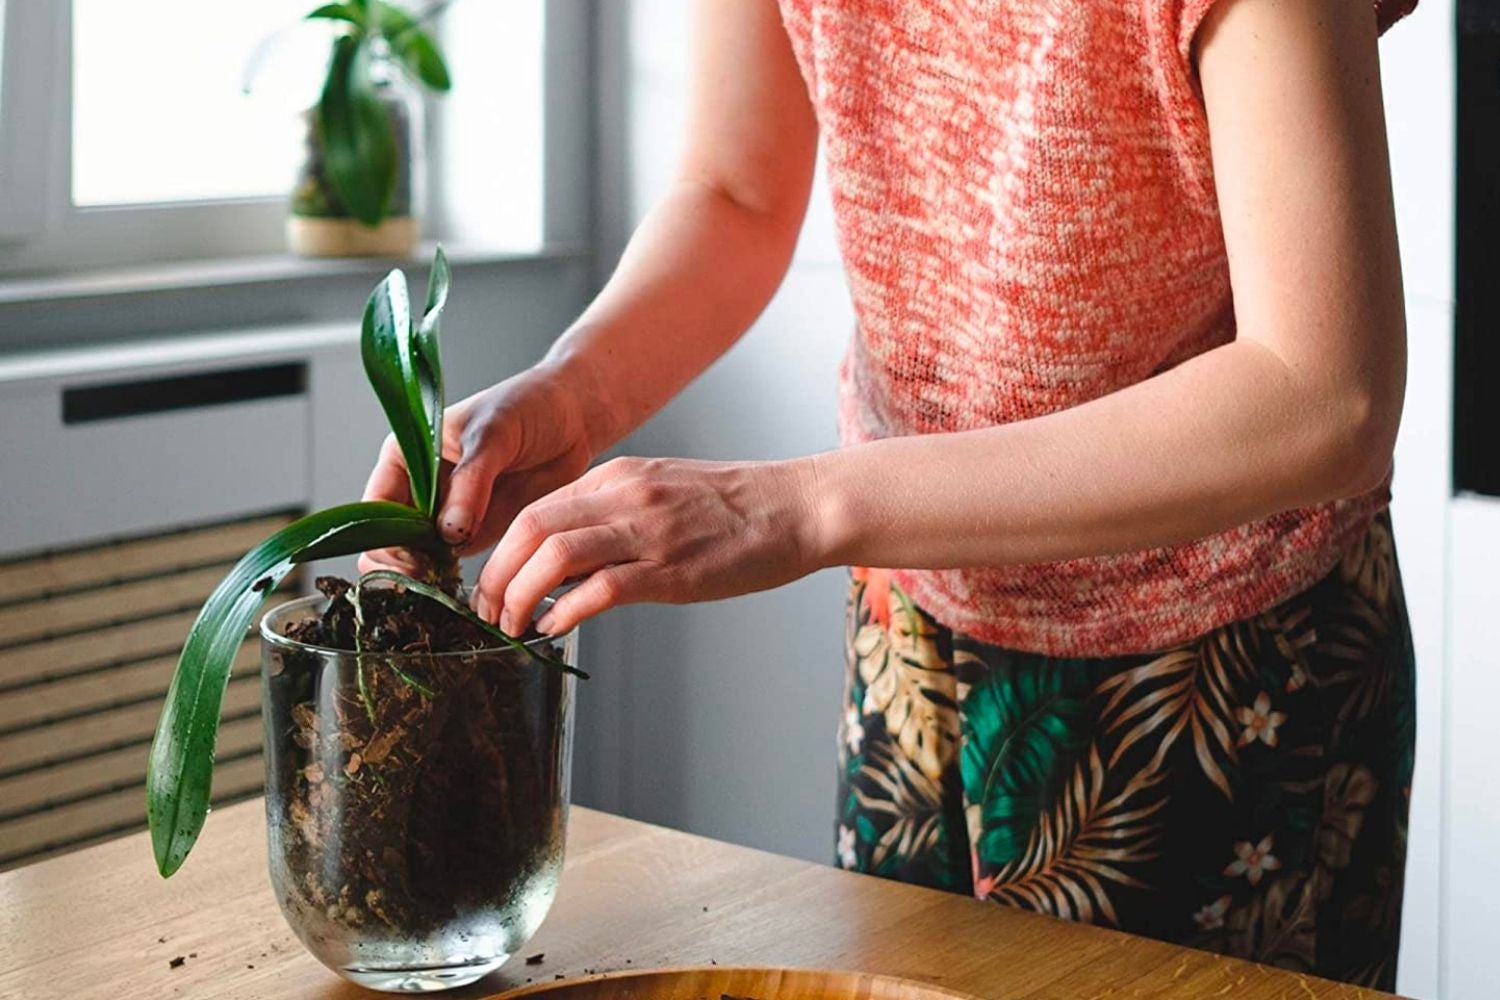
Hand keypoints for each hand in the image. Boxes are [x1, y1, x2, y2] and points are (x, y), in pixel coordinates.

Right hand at [359, 363, 599, 572]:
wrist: (573, 417)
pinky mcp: (475, 532)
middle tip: (430, 575)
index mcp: (406, 455)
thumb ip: (471, 482)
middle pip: (388, 540)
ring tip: (449, 583)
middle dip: (401, 564)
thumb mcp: (494, 434)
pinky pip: (452, 564)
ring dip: (428, 576)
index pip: (376, 506)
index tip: (413, 556)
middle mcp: (419, 487)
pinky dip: (454, 579)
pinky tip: (470, 582)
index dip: (385, 537)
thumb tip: (448, 532)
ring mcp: (446, 514)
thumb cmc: (528, 406)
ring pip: (417, 558)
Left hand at [473, 455, 827, 636]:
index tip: (491, 584)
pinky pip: (600, 587)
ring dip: (518, 595)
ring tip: (508, 625)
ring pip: (554, 554)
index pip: (535, 509)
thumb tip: (570, 558)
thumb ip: (616, 515)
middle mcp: (626, 496)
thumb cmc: (739, 507)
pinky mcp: (672, 568)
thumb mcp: (664, 491)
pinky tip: (553, 628)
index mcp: (619, 477)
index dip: (500, 551)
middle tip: (484, 610)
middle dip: (495, 573)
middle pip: (530, 527)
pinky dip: (564, 611)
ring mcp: (648, 531)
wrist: (799, 506)